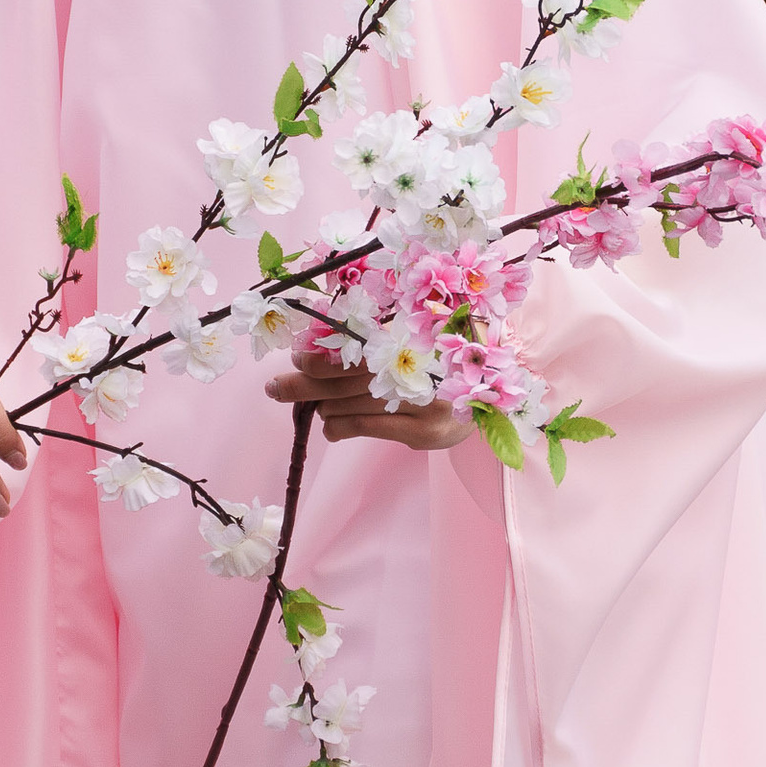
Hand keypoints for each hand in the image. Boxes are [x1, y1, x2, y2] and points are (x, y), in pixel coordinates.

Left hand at [267, 335, 471, 450]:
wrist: (489, 397)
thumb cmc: (441, 367)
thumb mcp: (414, 345)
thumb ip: (375, 346)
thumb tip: (315, 354)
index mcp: (414, 336)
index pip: (356, 346)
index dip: (322, 353)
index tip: (297, 356)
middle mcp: (418, 365)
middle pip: (347, 376)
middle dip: (305, 383)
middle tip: (276, 386)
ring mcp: (421, 400)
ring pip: (352, 403)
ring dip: (324, 407)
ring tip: (316, 408)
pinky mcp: (423, 430)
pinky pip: (367, 427)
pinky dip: (341, 428)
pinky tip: (330, 429)